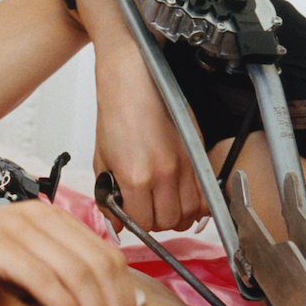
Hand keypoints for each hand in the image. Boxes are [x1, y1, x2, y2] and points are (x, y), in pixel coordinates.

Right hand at [0, 199, 141, 305]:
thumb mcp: (16, 274)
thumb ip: (51, 284)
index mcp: (49, 218)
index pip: (106, 255)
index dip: (123, 296)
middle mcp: (37, 215)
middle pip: (99, 262)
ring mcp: (15, 225)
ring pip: (76, 268)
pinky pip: (39, 273)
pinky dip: (60, 300)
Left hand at [93, 48, 208, 233]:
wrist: (135, 82)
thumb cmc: (116, 113)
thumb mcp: (102, 159)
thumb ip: (108, 195)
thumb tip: (116, 223)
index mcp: (136, 176)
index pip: (143, 223)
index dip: (135, 223)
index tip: (130, 215)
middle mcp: (164, 175)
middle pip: (168, 222)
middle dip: (155, 221)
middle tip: (145, 209)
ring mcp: (185, 166)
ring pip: (190, 214)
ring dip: (176, 215)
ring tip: (162, 203)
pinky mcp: (197, 157)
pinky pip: (203, 196)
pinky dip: (194, 204)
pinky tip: (179, 195)